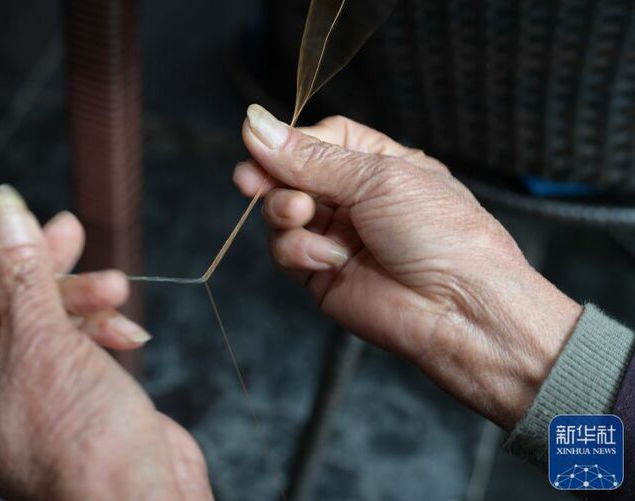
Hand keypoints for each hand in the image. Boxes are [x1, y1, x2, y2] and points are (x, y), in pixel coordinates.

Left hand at [0, 186, 211, 499]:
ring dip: (85, 303)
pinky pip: (80, 347)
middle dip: (47, 279)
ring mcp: (36, 403)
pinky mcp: (79, 399)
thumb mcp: (46, 345)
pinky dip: (104, 330)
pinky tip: (129, 331)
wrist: (151, 497)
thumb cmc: (87, 442)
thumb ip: (25, 274)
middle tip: (73, 234)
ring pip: (49, 327)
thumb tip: (4, 211)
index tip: (28, 228)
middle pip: (7, 315)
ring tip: (118, 291)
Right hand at [235, 105, 582, 428]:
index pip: (318, 140)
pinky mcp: (321, 274)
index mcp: (376, 165)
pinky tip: (329, 258)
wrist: (458, 309)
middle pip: (291, 176)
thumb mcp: (377, 178)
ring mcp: (336, 236)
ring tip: (302, 215)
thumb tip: (256, 124)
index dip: (289, 142)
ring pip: (280, 213)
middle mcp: (353, 199)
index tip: (260, 142)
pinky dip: (298, 250)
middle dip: (270, 177)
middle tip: (250, 181)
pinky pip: (286, 252)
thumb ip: (310, 158)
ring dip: (282, 211)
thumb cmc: (441, 233)